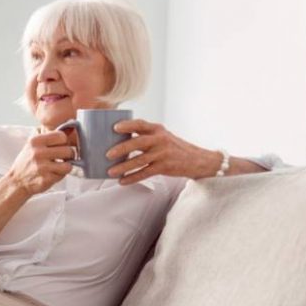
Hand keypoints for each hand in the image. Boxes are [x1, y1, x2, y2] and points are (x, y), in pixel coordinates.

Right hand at [0, 129, 76, 197]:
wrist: (16, 181)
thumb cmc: (27, 162)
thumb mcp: (32, 144)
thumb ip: (47, 134)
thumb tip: (69, 127)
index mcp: (35, 141)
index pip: (61, 136)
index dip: (64, 142)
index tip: (60, 146)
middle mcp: (38, 153)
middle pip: (68, 150)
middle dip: (68, 155)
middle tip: (62, 158)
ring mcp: (42, 167)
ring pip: (68, 165)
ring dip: (65, 166)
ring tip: (59, 166)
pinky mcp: (45, 179)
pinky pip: (63, 175)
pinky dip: (60, 175)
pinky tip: (52, 174)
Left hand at [105, 119, 221, 184]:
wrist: (197, 160)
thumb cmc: (174, 148)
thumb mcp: (162, 136)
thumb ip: (146, 136)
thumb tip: (118, 140)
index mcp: (158, 130)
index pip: (141, 124)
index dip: (128, 125)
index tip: (115, 127)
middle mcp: (160, 140)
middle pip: (138, 142)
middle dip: (121, 148)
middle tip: (108, 154)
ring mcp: (163, 153)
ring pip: (139, 160)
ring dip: (123, 167)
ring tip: (111, 172)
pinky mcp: (165, 167)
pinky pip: (145, 173)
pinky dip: (132, 178)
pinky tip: (122, 181)